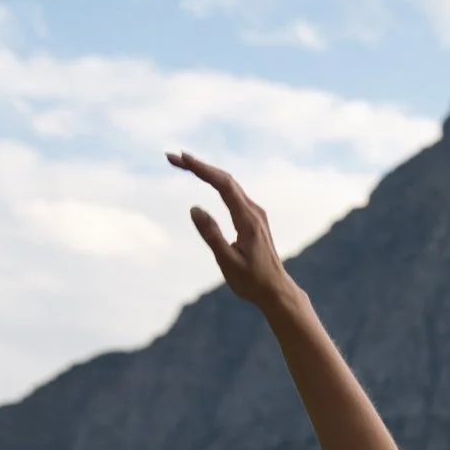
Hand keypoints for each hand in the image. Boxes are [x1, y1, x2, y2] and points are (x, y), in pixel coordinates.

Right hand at [167, 152, 297, 310]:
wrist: (276, 291)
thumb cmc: (252, 281)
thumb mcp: (228, 262)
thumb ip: (212, 235)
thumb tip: (194, 208)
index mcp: (248, 221)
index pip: (224, 185)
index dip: (202, 169)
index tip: (182, 158)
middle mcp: (254, 212)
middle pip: (225, 179)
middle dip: (199, 166)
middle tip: (173, 158)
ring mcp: (255, 213)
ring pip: (229, 184)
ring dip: (206, 172)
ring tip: (182, 164)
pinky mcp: (253, 218)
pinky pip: (232, 193)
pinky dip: (215, 182)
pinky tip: (204, 178)